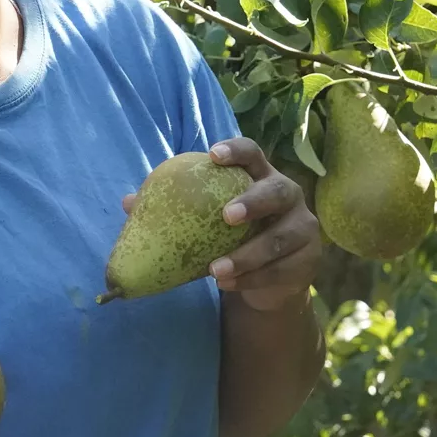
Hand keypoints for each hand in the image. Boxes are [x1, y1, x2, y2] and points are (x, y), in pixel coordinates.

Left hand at [125, 140, 320, 310]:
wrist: (269, 279)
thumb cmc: (230, 237)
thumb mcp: (207, 221)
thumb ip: (175, 208)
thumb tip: (128, 202)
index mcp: (261, 176)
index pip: (253, 153)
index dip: (235, 151)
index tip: (212, 156)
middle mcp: (288, 196)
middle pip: (277, 192)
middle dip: (254, 202)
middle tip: (227, 216)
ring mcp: (303, 228)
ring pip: (279, 240)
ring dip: (247, 256)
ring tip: (215, 270)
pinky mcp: (309, 260)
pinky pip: (281, 270)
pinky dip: (252, 279)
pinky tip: (227, 285)